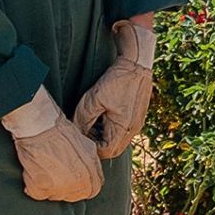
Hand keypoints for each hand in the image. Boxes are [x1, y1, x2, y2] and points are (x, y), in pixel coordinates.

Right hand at [0, 88, 104, 202]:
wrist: (40, 127)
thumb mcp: (87, 145)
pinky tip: (36, 175)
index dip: (86, 186)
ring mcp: (58, 186)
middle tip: (60, 177)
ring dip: (53, 188)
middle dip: (70, 188)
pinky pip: (40, 195)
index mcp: (89, 171)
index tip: (78, 182)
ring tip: (47, 172)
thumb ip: (92, 163)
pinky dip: (35, 187)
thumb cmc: (61, 132)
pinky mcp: (39, 187)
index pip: (93, 189)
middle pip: (76, 196)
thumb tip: (92, 173)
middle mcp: (76, 181)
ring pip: (58, 196)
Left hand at [71, 20, 155, 157]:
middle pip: (113, 149)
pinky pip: (123, 130)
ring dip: (104, 135)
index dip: (91, 147)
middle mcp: (133, 129)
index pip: (105, 151)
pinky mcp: (138, 115)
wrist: (137, 63)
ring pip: (118, 139)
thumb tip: (76, 133)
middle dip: (97, 143)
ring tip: (93, 121)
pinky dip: (111, 127)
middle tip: (84, 130)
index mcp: (123, 128)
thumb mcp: (93, 100)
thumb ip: (83, 119)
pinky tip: (103, 114)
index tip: (80, 136)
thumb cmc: (116, 80)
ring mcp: (137, 123)